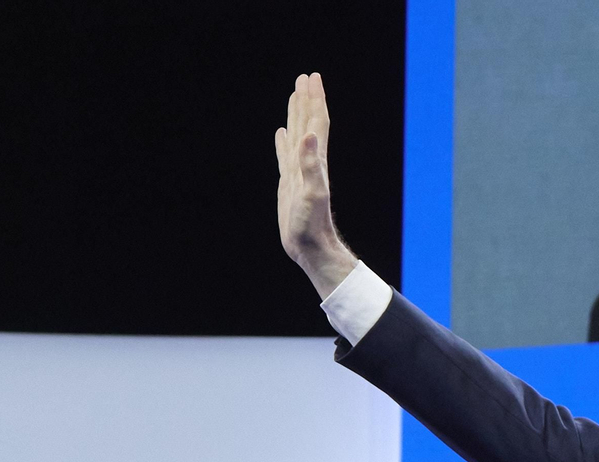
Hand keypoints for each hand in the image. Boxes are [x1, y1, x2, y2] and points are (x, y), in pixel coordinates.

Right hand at [275, 73, 357, 296]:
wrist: (310, 246)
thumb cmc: (312, 224)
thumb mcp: (312, 193)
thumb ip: (311, 164)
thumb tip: (308, 135)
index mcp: (315, 160)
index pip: (316, 122)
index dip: (314, 100)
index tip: (312, 78)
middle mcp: (308, 162)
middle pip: (308, 123)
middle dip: (306, 100)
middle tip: (305, 78)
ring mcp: (298, 172)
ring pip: (296, 135)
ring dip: (296, 115)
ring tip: (294, 96)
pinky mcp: (289, 183)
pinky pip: (286, 155)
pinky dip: (284, 141)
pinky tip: (282, 134)